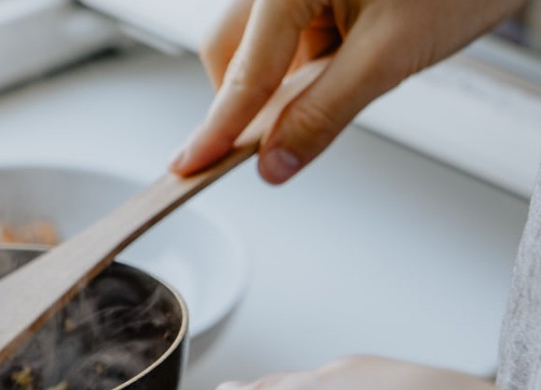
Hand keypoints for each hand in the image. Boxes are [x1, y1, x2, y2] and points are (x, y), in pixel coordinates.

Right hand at [170, 0, 527, 182]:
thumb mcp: (391, 55)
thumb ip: (324, 113)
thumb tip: (275, 161)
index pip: (243, 73)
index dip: (217, 129)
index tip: (190, 165)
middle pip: (231, 50)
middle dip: (250, 98)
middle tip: (276, 137)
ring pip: (259, 43)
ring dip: (286, 77)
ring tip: (349, 73)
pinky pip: (288, 31)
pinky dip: (308, 58)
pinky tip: (349, 56)